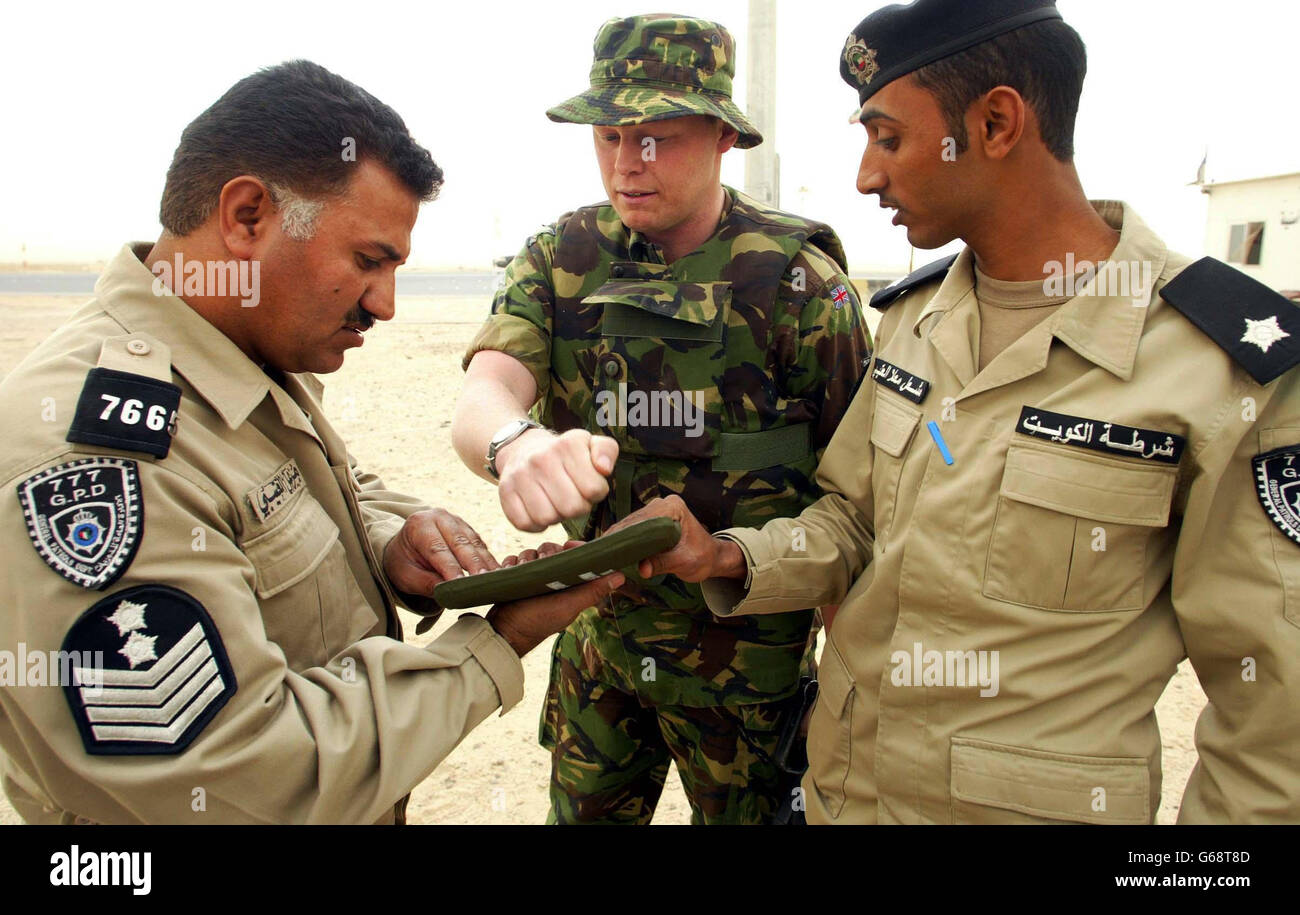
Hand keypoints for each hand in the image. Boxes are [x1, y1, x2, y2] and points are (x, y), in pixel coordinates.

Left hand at [384, 509, 498, 599]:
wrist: (405, 546)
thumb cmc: (404, 562)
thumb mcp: (405, 575)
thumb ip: (425, 583)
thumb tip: (449, 593)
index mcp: (419, 525)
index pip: (437, 549)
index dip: (450, 568)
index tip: (462, 585)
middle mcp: (439, 517)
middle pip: (460, 543)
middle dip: (474, 564)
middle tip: (485, 582)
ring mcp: (456, 521)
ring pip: (474, 543)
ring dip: (486, 562)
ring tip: (496, 580)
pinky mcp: (468, 529)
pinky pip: (481, 545)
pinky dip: (489, 559)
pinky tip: (498, 574)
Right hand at [485, 540, 623, 656]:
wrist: (502, 632)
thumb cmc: (537, 622)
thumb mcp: (567, 607)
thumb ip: (592, 591)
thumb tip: (621, 576)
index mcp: (569, 583)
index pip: (576, 555)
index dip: (572, 548)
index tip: (566, 546)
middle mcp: (552, 578)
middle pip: (551, 549)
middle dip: (543, 554)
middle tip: (537, 566)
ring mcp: (533, 578)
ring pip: (531, 552)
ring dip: (524, 559)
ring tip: (520, 572)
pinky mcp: (516, 578)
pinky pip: (514, 559)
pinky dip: (511, 564)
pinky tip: (509, 573)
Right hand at [495, 428, 618, 532]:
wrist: (523, 449)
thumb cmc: (565, 454)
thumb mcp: (589, 444)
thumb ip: (606, 450)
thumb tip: (604, 469)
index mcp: (567, 445)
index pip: (594, 489)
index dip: (596, 493)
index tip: (588, 486)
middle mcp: (541, 458)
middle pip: (572, 508)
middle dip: (578, 507)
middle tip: (572, 497)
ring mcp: (520, 475)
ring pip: (548, 518)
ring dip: (556, 516)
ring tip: (556, 502)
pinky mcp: (505, 492)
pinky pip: (525, 524)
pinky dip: (536, 524)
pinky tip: (540, 509)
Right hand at [604, 495, 746, 582]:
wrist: (713, 558)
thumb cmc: (703, 558)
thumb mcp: (684, 562)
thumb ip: (663, 563)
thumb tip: (643, 569)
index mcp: (673, 507)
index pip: (642, 520)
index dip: (624, 534)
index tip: (607, 548)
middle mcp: (662, 504)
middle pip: (632, 521)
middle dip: (617, 538)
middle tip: (598, 553)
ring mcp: (656, 511)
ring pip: (630, 525)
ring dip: (617, 539)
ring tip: (600, 553)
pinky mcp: (652, 520)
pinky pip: (633, 529)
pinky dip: (623, 541)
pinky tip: (610, 552)